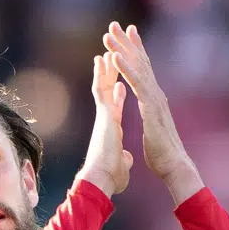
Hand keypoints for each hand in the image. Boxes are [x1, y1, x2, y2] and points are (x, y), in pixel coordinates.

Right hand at [76, 51, 132, 196]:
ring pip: (103, 85)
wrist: (102, 179)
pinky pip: (101, 88)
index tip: (121, 82)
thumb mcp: (122, 165)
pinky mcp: (103, 114)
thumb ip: (124, 159)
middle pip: (108, 90)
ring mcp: (103, 115)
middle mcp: (106, 119)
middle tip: (112, 56)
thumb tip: (127, 159)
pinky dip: (102, 73)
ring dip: (105, 68)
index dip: (118, 94)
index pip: (115, 107)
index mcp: (111, 130)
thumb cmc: (110, 176)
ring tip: (107, 50)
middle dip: (111, 74)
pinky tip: (104, 58)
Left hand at [102, 22, 202, 203]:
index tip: (127, 35)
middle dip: (127, 42)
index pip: (143, 71)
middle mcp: (155, 94)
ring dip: (122, 49)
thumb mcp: (153, 133)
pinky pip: (136, 83)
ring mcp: (154, 99)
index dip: (134, 52)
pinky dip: (126, 68)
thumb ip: (151, 123)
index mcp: (153, 100)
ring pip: (136, 68)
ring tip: (109, 34)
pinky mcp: (150, 107)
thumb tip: (152, 124)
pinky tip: (115, 56)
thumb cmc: (163, 155)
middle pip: (140, 62)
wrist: (173, 166)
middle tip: (115, 24)